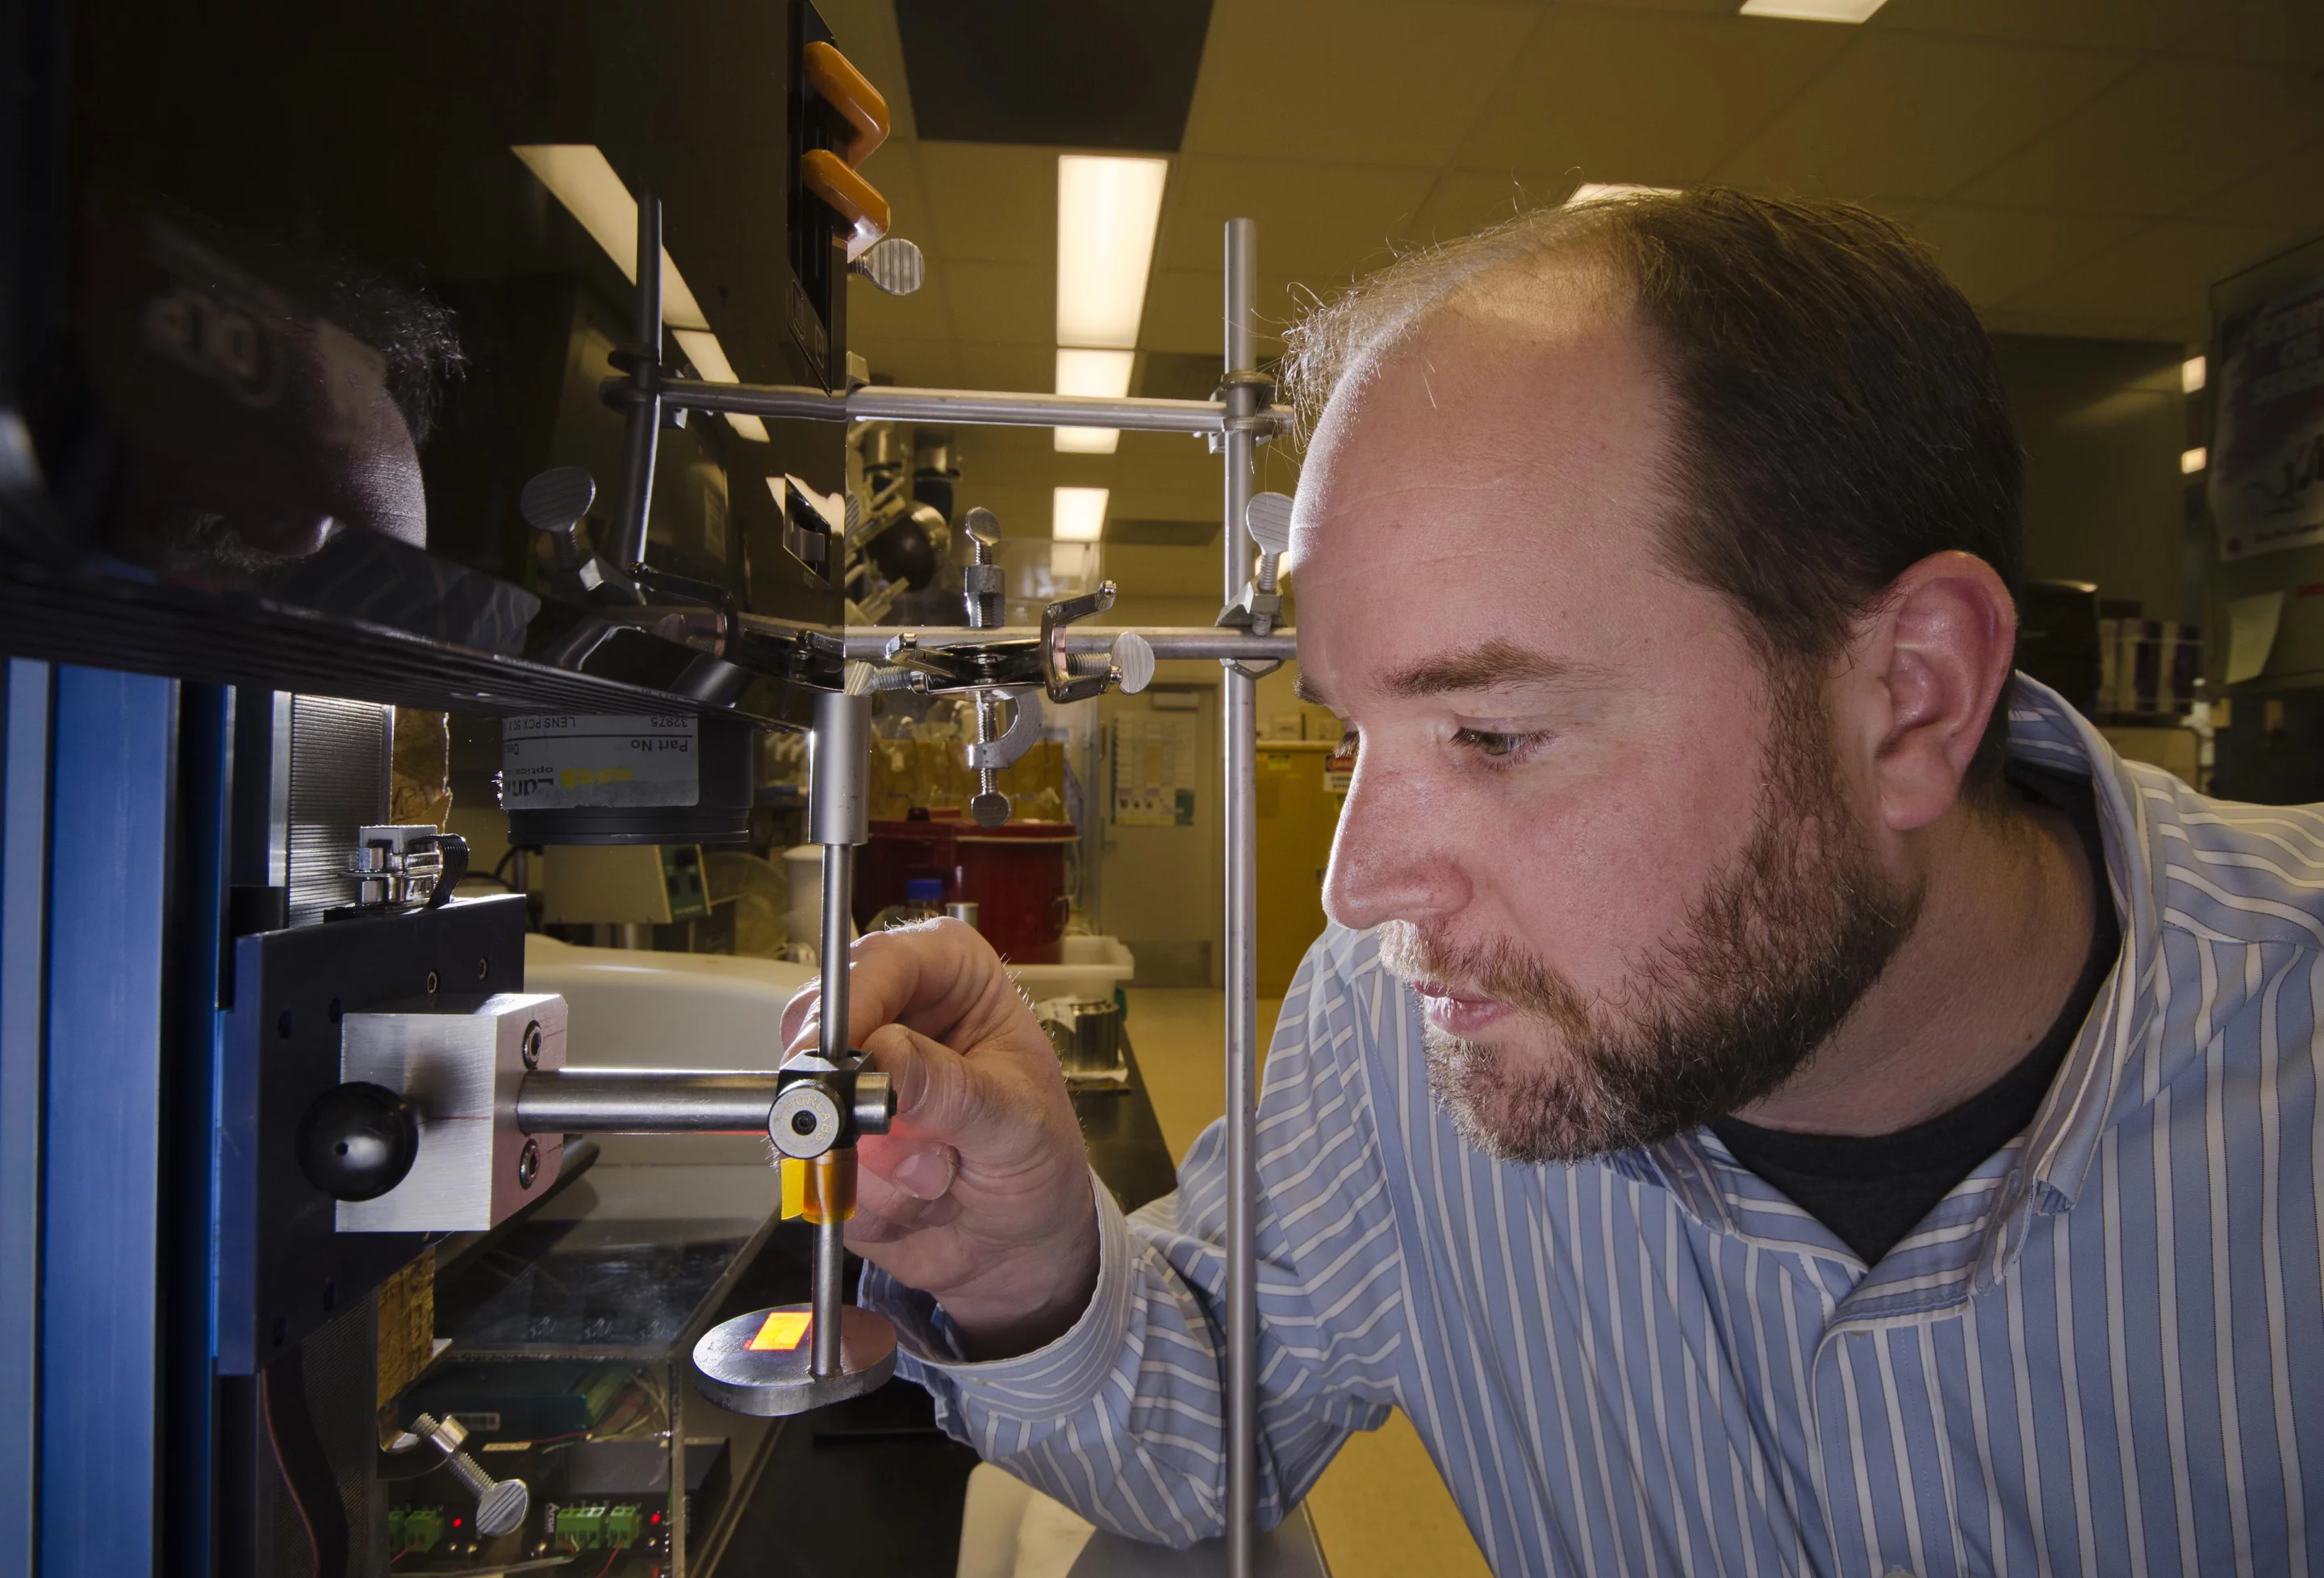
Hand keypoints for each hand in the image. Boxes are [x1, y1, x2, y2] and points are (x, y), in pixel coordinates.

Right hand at [781, 920, 1098, 1358]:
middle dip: (862, 1110)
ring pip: (816, 1113)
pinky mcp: (831, 1139)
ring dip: (881, 1171)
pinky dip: (871, 1202)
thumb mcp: (1017, 1123)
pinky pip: (816, 1172)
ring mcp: (855, 1081)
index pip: (881, 964)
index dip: (850, 1009)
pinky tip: (919, 1198)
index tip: (837, 1064)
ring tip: (945, 1176)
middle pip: (818, 1030)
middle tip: (919, 1151)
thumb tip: (884, 1057)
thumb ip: (952, 1091)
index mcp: (952, 977)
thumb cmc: (1039, 1158)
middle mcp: (894, 1017)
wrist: (1022, 1241)